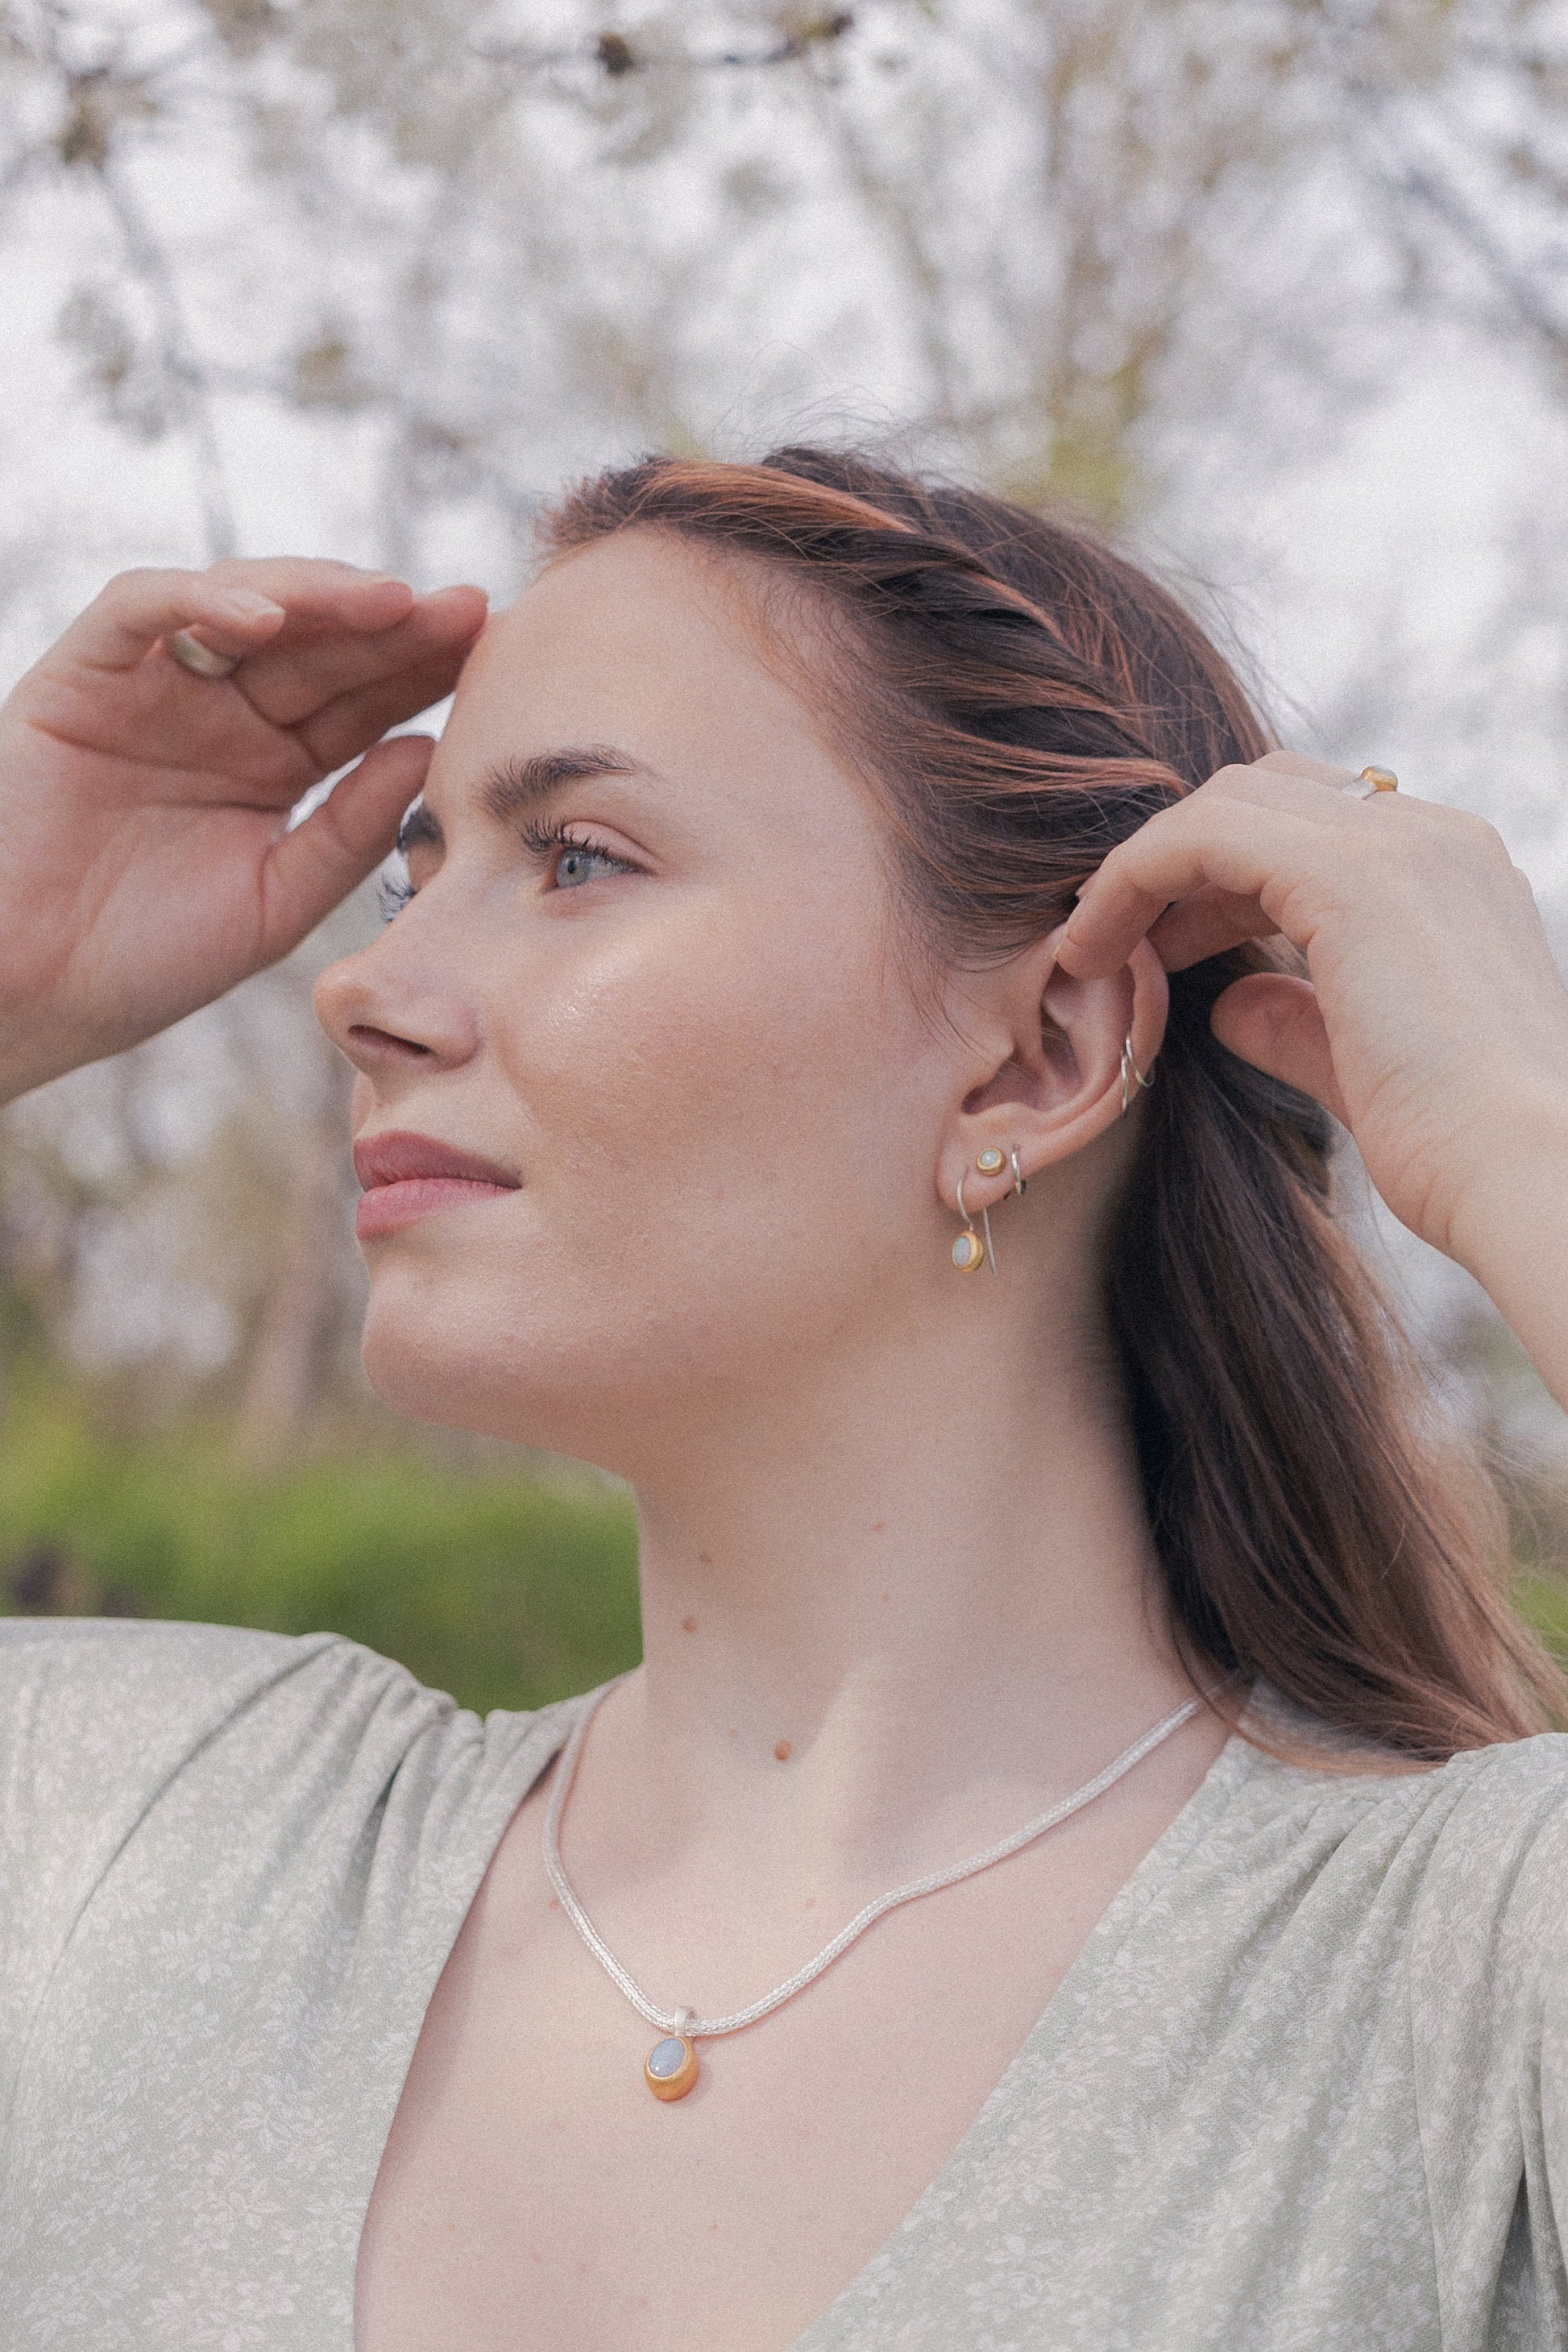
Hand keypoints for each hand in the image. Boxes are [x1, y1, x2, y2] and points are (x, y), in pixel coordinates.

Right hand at [0, 557, 487, 1099]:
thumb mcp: (276, 901)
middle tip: (472, 608)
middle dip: (396, 623)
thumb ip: (351, 830)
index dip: (429, 673)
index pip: (366, 700)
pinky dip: (203, 600)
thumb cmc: (140, 963)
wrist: (21, 995)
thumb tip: (432, 753)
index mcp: (274, 766)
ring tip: (392, 602)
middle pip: (322, 644)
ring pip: (245, 605)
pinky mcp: (80, 678)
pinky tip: (269, 618)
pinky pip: (143, 609)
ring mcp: (152, 689)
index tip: (503, 657)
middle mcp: (219, 714)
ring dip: (320, 595)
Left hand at [1057, 751, 1567, 1269]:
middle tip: (1116, 940)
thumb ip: (1296, 1022)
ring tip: (1088, 946)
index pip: (1311, 826)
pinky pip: (1206, 834)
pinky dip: (1137, 875)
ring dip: (1145, 865)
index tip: (1160, 948)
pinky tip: (1095, 944)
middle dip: (1179, 858)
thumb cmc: (1458, 1149)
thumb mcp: (1360, 1069)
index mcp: (1449, 873)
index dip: (1218, 879)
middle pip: (1265, 791)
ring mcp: (1400, 844)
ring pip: (1229, 799)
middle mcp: (1433, 837)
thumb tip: (1230, 1005)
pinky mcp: (1353, 875)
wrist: (1522, 1180)